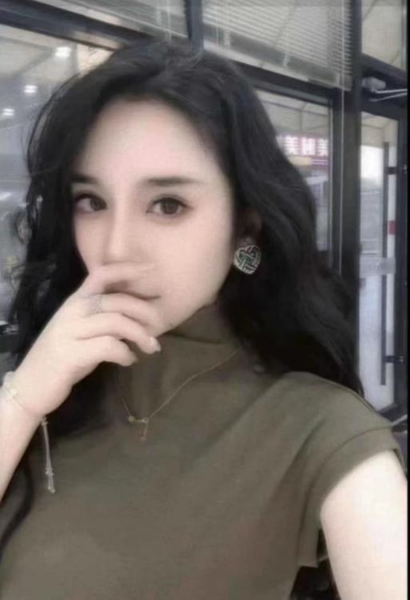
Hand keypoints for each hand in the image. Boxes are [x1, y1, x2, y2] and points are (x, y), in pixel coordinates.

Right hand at [13, 262, 163, 418]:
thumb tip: (139, 315)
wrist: (31, 386)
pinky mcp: (71, 354)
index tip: (150, 268)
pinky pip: (108, 346)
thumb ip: (102, 318)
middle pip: (116, 300)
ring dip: (140, 334)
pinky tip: (130, 360)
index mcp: (75, 301)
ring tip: (152, 347)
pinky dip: (125, 353)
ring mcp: (70, 331)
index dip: (126, 269)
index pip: (100, 274)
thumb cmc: (62, 357)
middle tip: (160, 324)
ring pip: (115, 322)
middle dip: (143, 310)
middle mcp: (72, 311)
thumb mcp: (81, 330)